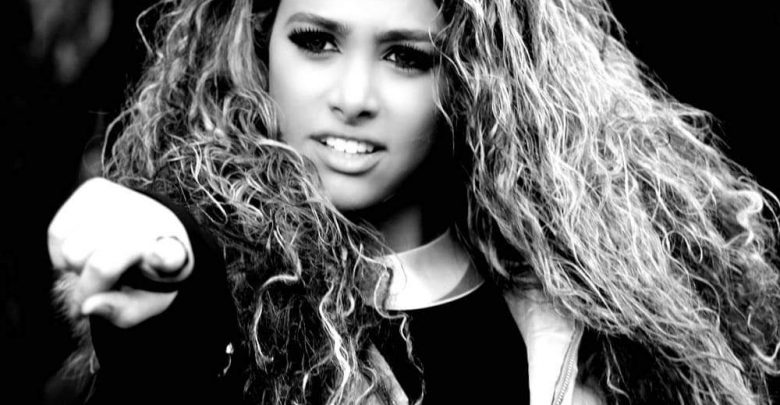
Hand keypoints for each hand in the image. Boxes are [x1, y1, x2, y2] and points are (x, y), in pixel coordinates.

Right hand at [48, 177, 193, 327]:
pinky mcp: (96, 189)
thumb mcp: (144, 303)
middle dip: (89, 286)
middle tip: (102, 284)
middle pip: (98, 265)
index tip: (162, 258)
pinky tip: (82, 250)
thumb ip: (120, 312)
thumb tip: (87, 306)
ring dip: (74, 267)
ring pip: (70, 250)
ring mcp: (123, 201)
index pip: (168, 255)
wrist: (153, 233)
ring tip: (95, 264)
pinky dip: (59, 251)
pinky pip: (56, 232)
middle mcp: (149, 221)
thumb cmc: (147, 275)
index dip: (162, 257)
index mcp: (172, 253)